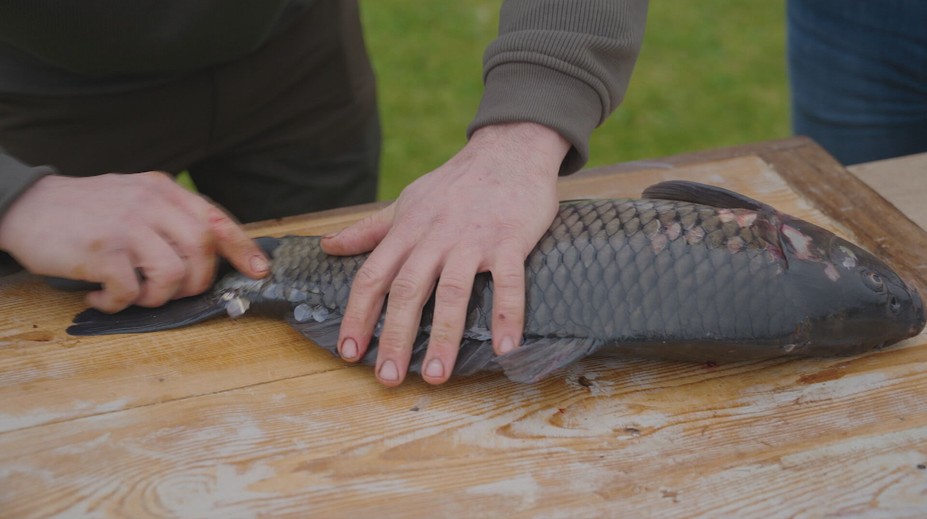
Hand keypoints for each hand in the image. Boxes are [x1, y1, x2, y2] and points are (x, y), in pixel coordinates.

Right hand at [0, 172, 268, 311]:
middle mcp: (150, 203)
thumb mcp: (134, 196)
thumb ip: (169, 216)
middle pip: (202, 247)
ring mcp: (127, 225)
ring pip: (172, 273)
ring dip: (158, 296)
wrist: (25, 206)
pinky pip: (129, 290)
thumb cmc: (87, 210)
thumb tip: (210, 250)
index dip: (243, 247)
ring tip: (133, 294)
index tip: (259, 271)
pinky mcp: (102, 250)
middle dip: (198, 281)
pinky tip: (101, 296)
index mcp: (163, 190)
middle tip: (174, 292)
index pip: (216, 218)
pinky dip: (119, 303)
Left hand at [321, 122, 569, 385]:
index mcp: (407, 232)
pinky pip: (509, 283)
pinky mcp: (510, 240)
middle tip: (387, 378)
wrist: (508, 150)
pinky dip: (508, 315)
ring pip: (453, 293)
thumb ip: (369, 230)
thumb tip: (327, 246)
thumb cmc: (455, 183)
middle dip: (395, 337)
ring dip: (445, 337)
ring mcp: (473, 241)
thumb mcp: (406, 202)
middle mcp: (435, 238)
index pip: (373, 277)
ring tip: (436, 375)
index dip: (359, 316)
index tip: (350, 351)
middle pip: (407, 291)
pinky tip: (505, 348)